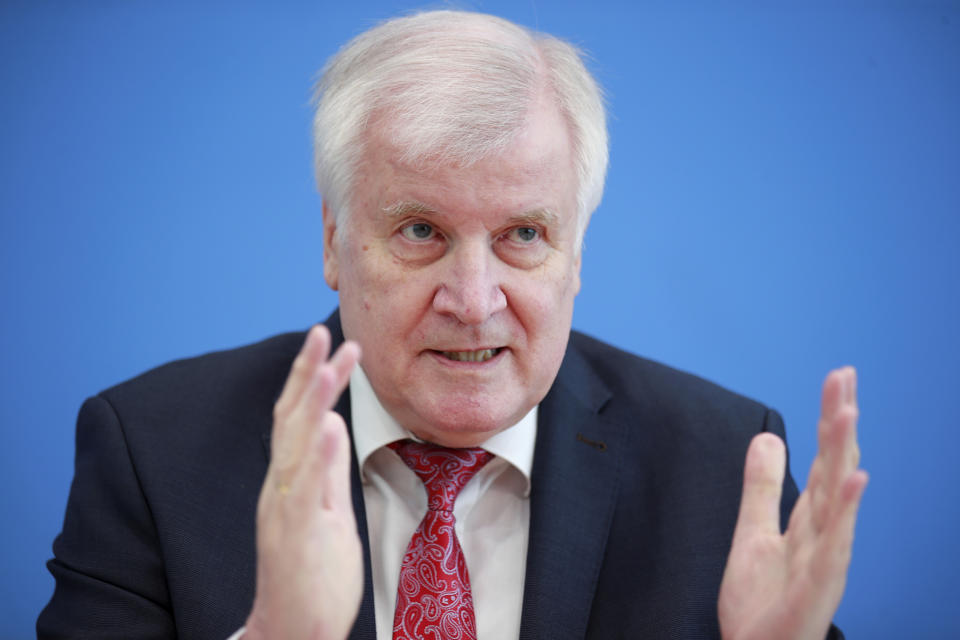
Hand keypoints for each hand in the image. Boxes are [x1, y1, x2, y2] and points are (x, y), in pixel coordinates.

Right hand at [244, 325, 362, 639]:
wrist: (293, 631)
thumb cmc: (312, 575)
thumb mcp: (327, 511)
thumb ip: (326, 469)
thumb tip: (330, 423)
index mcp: (291, 479)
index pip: (299, 417)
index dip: (312, 378)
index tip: (331, 342)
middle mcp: (282, 487)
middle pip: (291, 419)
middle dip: (308, 373)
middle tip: (323, 331)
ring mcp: (285, 509)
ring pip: (294, 445)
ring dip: (311, 400)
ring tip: (326, 362)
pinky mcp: (294, 535)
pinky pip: (303, 491)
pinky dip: (315, 456)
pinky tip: (328, 425)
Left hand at [718, 367, 867, 639]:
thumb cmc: (763, 606)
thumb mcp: (752, 534)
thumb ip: (761, 489)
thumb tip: (768, 437)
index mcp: (809, 521)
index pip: (823, 459)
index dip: (829, 420)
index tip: (838, 378)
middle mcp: (825, 534)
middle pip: (833, 467)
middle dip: (838, 422)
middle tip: (845, 375)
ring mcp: (826, 557)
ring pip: (838, 496)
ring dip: (844, 453)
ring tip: (849, 411)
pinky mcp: (820, 584)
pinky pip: (835, 542)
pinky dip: (846, 509)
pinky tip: (855, 478)